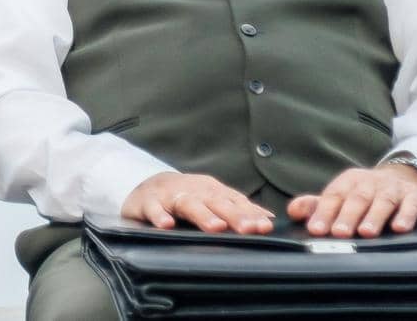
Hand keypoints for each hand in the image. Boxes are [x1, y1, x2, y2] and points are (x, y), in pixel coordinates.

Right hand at [121, 172, 273, 233]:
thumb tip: (268, 218)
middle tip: (249, 229)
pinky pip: (154, 209)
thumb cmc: (187, 197)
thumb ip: (238, 209)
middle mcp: (195, 191)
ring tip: (216, 228)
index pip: (234, 202)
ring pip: (189, 204)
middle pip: (216, 202)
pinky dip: (159, 216)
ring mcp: (171, 195)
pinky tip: (166, 226)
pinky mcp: (148, 202)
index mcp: (212, 191)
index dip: (250, 214)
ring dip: (203, 215)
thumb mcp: (213, 200)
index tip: (265, 227)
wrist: (148, 187)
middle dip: (234, 215)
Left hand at [287, 164, 416, 237]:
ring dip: (374, 216)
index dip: (324, 212)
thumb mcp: (342, 195)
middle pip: (357, 198)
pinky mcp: (414, 197)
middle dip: (347, 216)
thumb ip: (318, 205)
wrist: (405, 179)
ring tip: (366, 232)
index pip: (334, 196)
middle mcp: (370, 183)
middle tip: (338, 233)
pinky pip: (411, 204)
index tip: (315, 229)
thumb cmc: (367, 194)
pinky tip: (400, 228)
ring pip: (383, 201)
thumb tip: (292, 211)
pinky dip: (406, 215)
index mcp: (349, 182)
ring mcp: (393, 189)